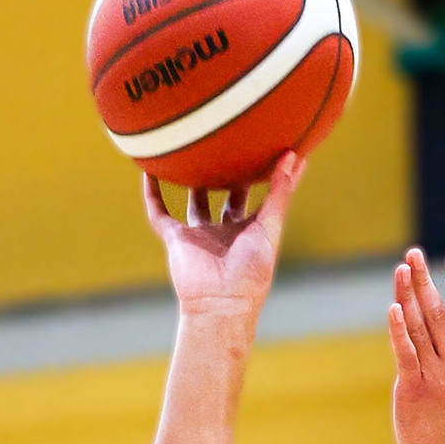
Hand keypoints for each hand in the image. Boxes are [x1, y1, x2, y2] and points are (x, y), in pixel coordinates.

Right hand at [142, 153, 304, 325]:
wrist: (221, 302)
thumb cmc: (251, 271)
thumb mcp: (270, 228)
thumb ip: (280, 193)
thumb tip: (295, 155)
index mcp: (247, 231)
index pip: (254, 198)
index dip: (260, 175)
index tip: (266, 148)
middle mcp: (223, 232)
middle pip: (224, 195)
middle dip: (228, 173)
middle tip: (230, 141)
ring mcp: (198, 235)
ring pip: (194, 200)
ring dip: (192, 178)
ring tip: (193, 147)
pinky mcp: (175, 239)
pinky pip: (159, 213)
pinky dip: (152, 193)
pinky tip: (149, 168)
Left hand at [387, 247, 444, 443]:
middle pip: (439, 314)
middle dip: (426, 281)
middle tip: (414, 253)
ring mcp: (435, 377)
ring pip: (420, 329)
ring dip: (409, 296)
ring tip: (401, 269)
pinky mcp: (413, 390)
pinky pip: (406, 355)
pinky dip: (399, 330)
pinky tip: (393, 308)